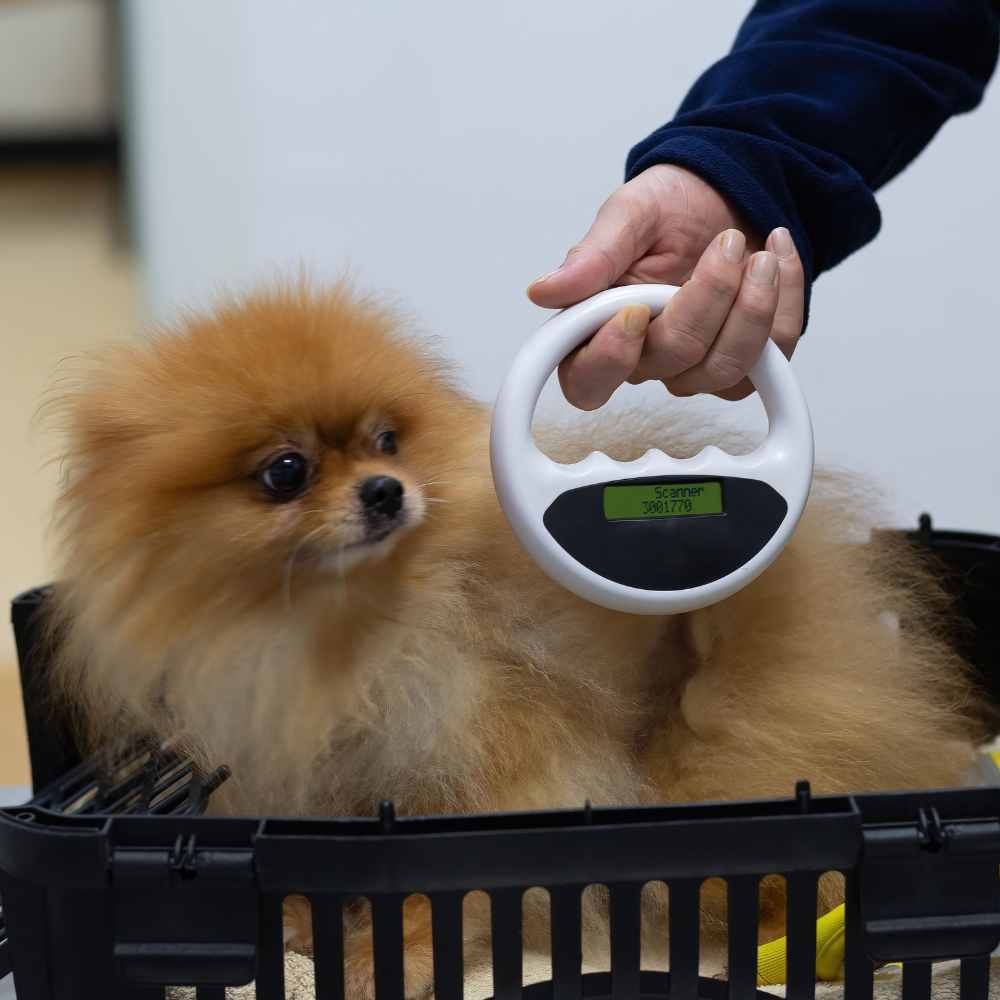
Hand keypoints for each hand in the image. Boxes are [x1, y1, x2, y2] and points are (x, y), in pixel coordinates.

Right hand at [527, 164, 804, 406]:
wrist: (731, 190)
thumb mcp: (629, 213)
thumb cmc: (673, 205)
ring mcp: (697, 366)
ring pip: (724, 370)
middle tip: (727, 244)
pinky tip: (777, 256)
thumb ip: (592, 256)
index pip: (587, 380)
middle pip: (672, 364)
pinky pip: (773, 358)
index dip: (609, 359)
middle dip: (707, 299)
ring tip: (759, 253)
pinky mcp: (747, 363)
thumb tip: (544, 291)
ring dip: (752, 307)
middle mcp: (645, 357)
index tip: (634, 310)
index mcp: (599, 328)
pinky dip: (784, 303)